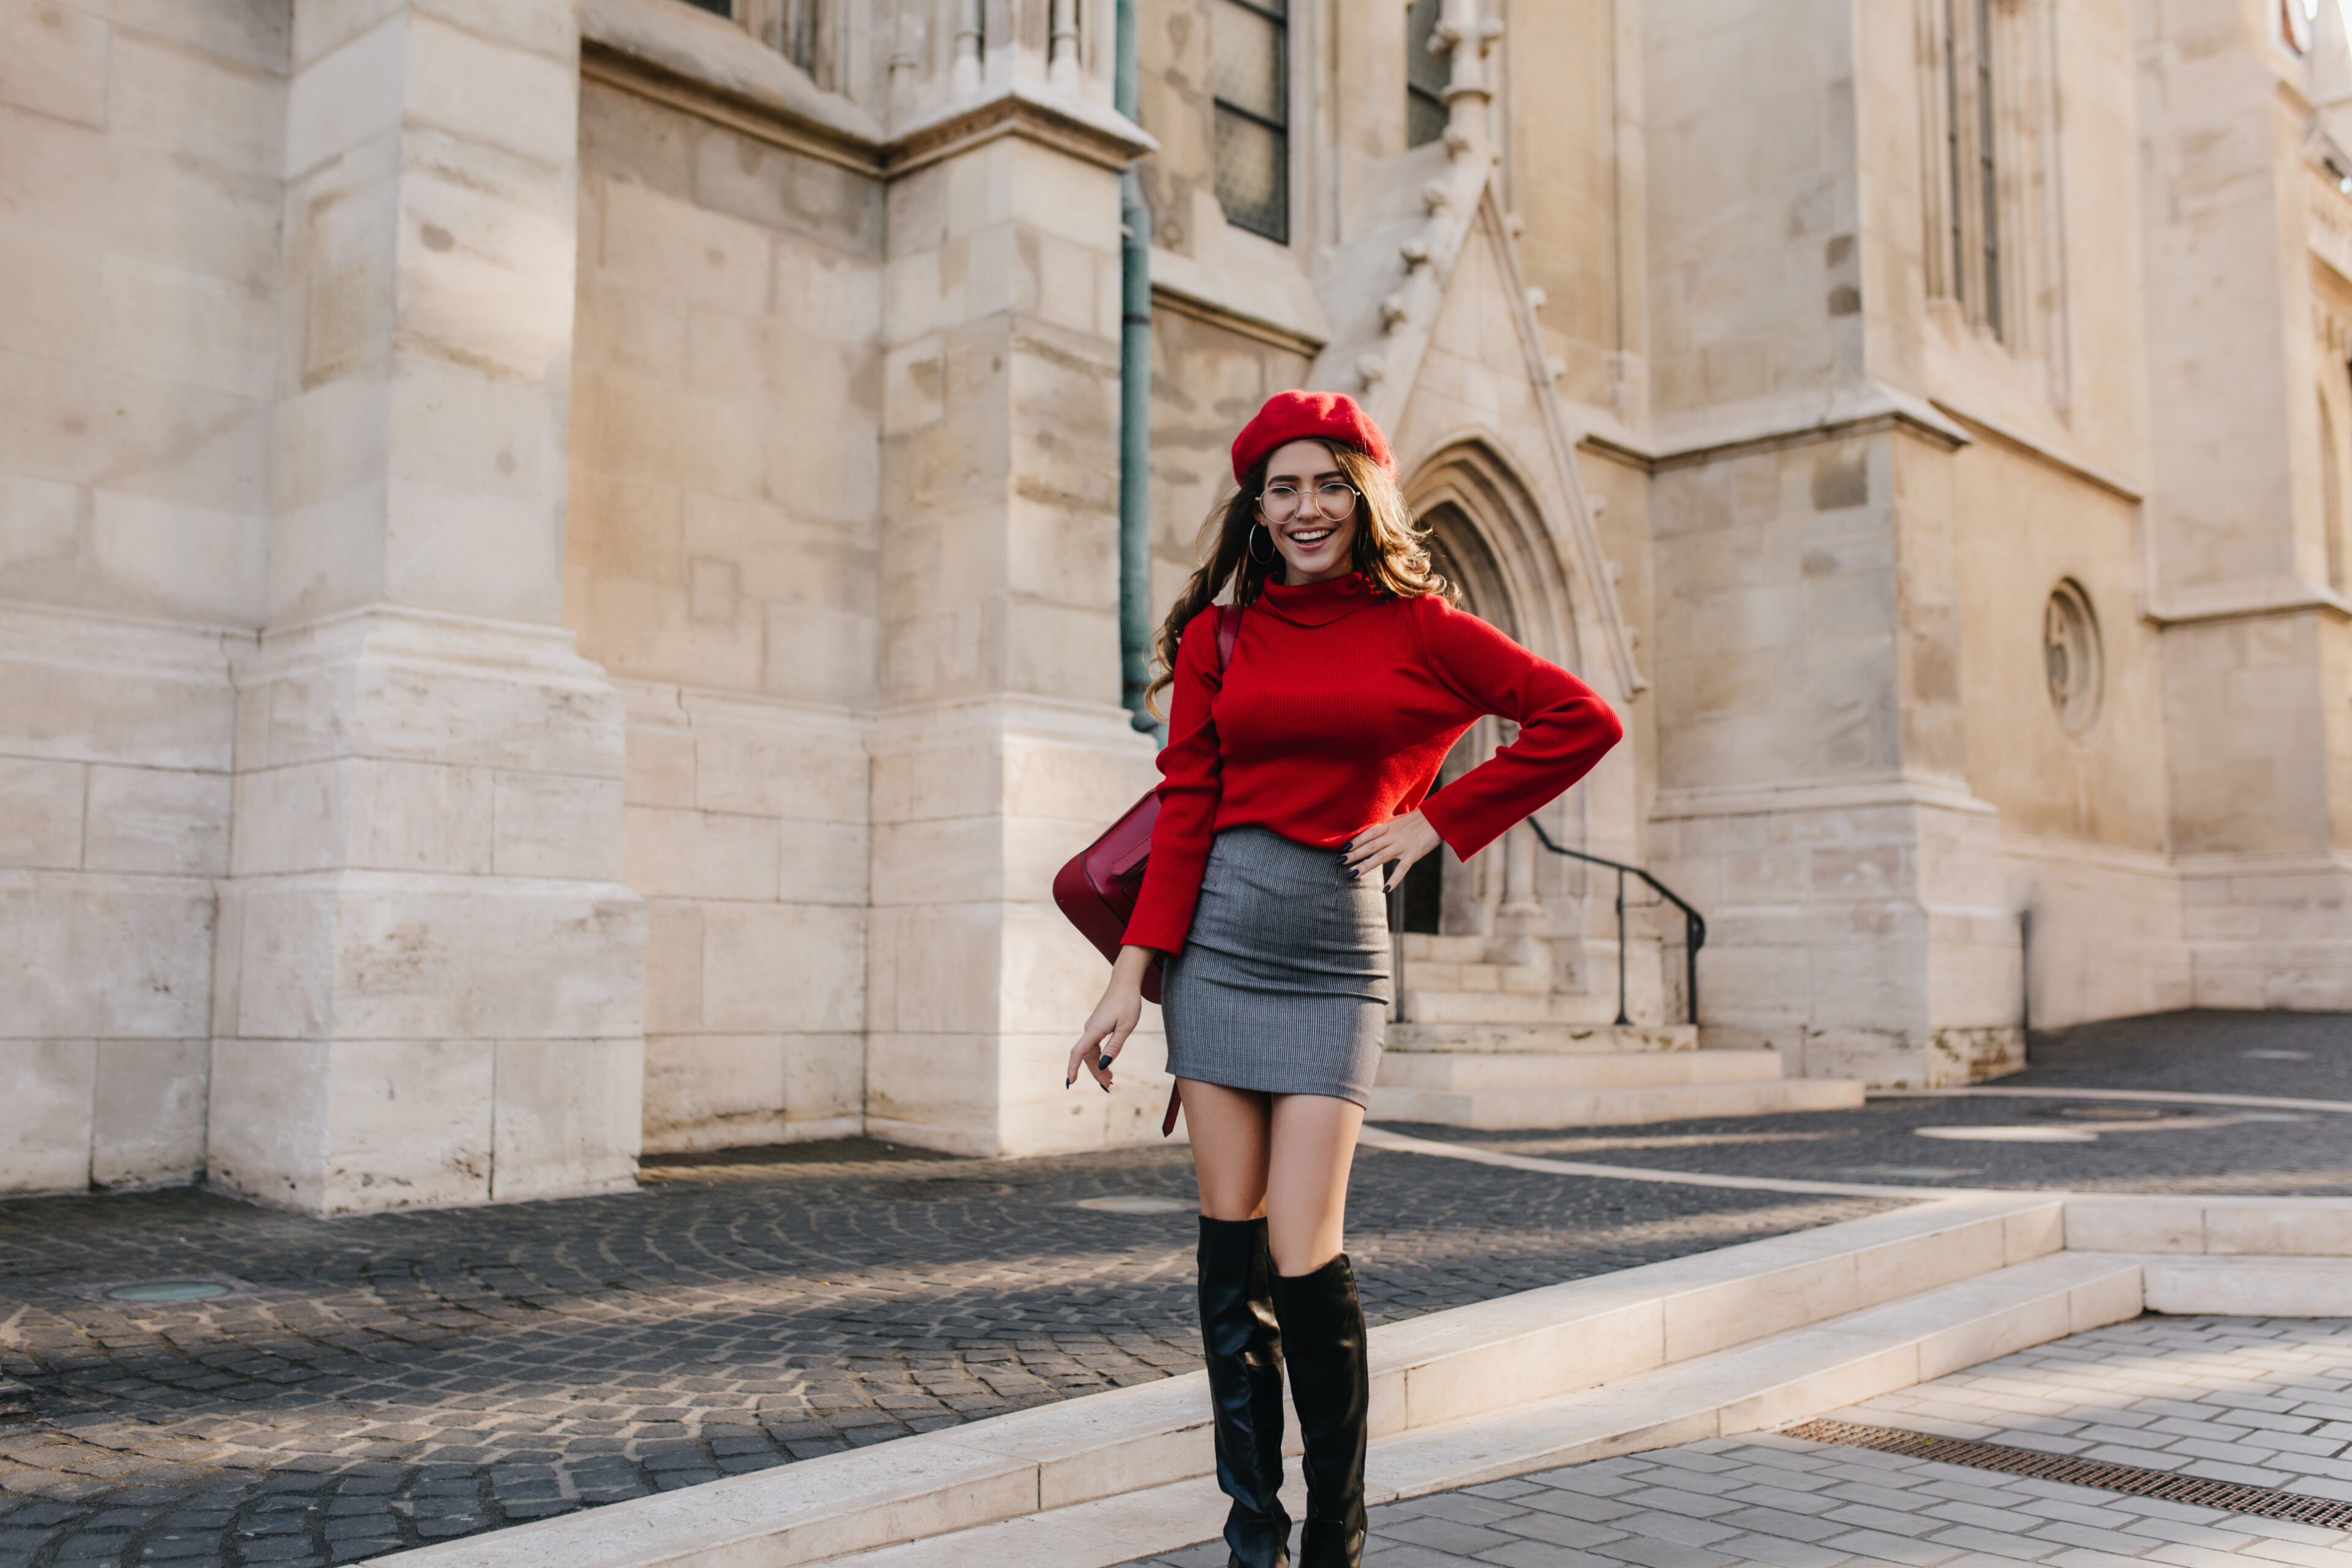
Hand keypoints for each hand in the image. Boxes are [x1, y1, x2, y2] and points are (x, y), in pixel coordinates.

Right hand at [1068, 945, 1153, 1091]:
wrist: (1125, 982)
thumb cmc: (1128, 1002)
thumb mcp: (1126, 1027)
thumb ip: (1114, 1047)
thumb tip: (1104, 1065)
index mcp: (1095, 1030)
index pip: (1079, 1052)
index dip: (1073, 1068)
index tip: (1070, 1082)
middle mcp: (1090, 1028)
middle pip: (1087, 1056)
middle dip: (1095, 1072)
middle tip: (1108, 1085)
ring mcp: (1093, 1026)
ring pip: (1091, 1051)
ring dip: (1098, 1066)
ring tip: (1110, 1079)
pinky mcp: (1097, 1024)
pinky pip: (1094, 1044)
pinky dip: (1100, 1056)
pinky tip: (1107, 1063)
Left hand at [1341, 809, 1443, 892]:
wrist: (1438, 818)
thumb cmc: (1418, 820)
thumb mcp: (1398, 821)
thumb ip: (1386, 828)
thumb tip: (1373, 835)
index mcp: (1388, 826)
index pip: (1368, 834)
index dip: (1355, 841)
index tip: (1344, 848)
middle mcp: (1392, 836)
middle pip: (1369, 846)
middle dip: (1354, 854)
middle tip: (1340, 862)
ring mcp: (1402, 846)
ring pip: (1380, 857)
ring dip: (1365, 866)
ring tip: (1352, 875)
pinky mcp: (1413, 854)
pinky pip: (1401, 869)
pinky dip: (1393, 880)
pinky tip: (1385, 890)